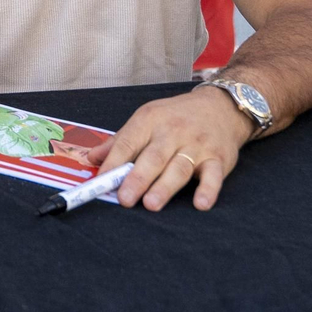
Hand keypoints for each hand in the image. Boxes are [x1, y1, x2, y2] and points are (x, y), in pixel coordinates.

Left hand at [88, 87, 253, 211]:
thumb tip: (91, 159)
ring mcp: (196, 145)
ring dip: (164, 187)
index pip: (128, 142)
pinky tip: (201, 204)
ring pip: (178, 168)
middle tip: (125, 198)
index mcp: (149, 120)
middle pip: (153, 157)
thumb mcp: (145, 120)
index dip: (114, 162)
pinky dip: (208, 190)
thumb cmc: (175, 117)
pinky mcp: (218, 159)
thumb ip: (120, 141)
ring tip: (151, 204)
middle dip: (137, 178)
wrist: (219, 107)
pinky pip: (214, 176)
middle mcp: (172, 132)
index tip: (102, 180)